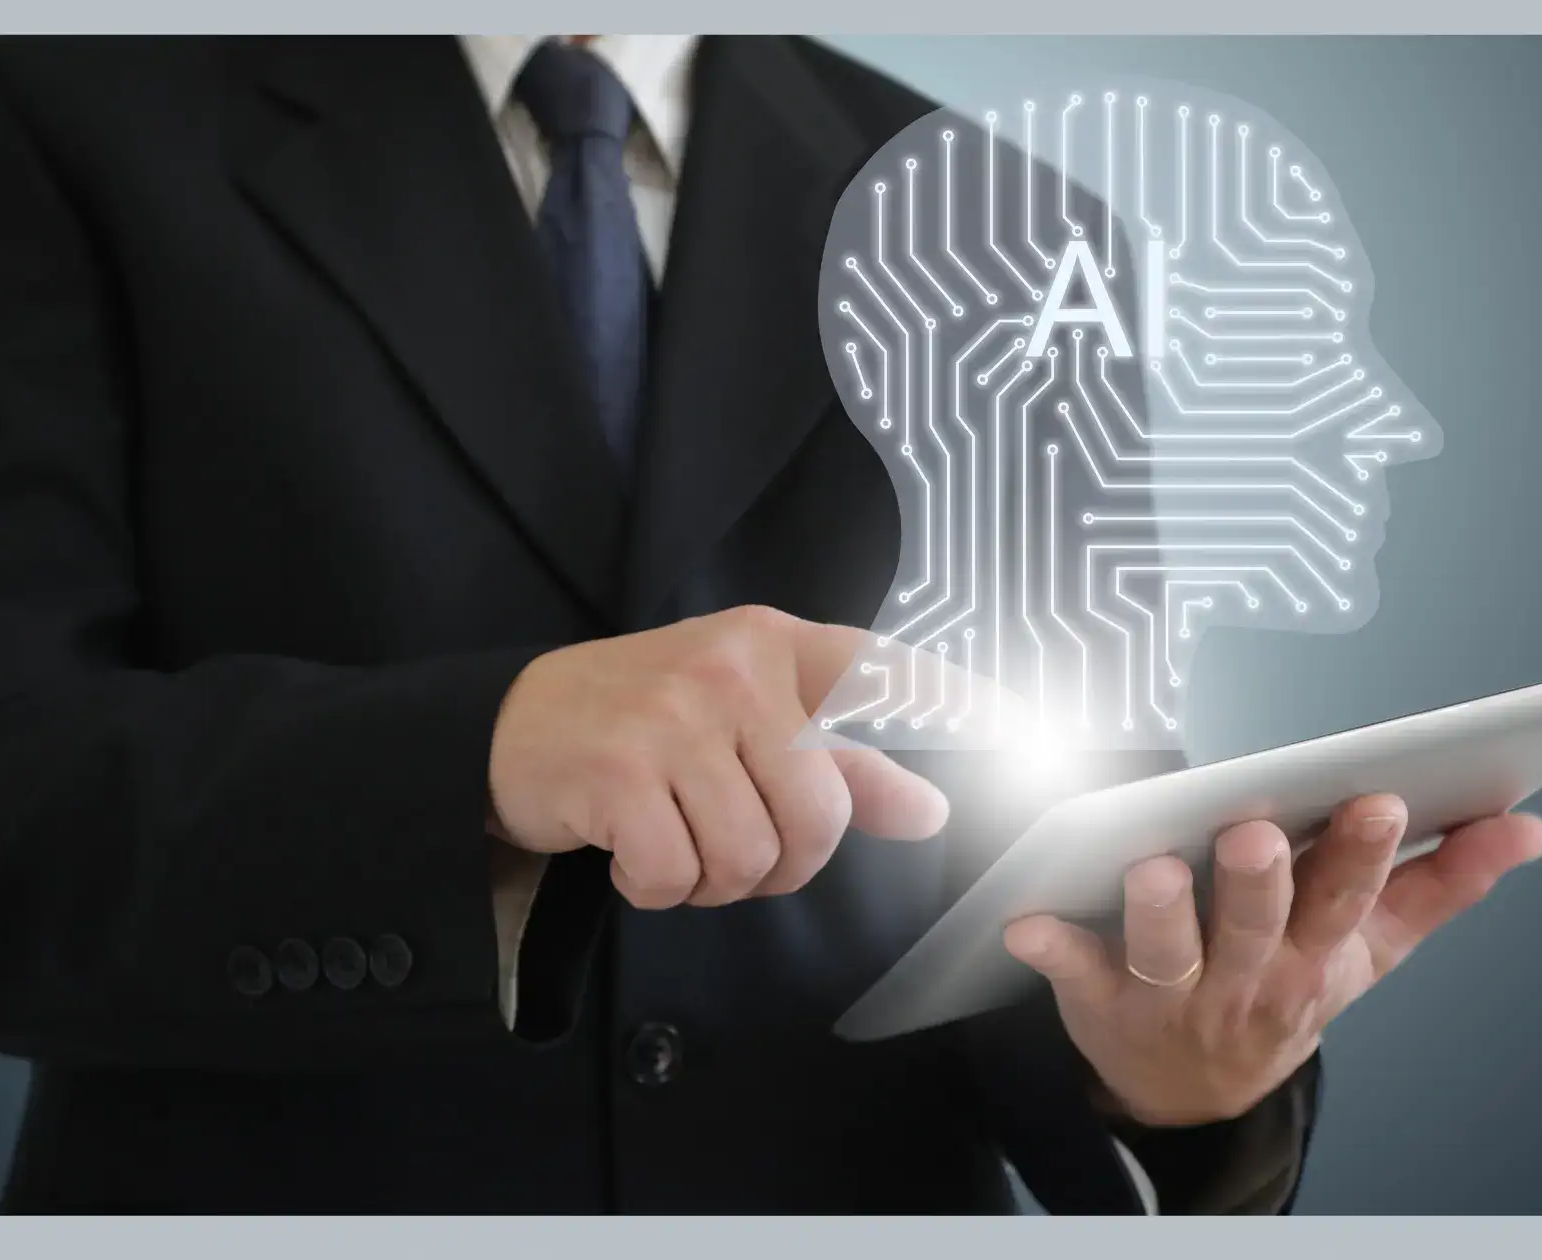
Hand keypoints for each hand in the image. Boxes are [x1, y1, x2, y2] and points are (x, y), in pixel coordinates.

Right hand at [488, 605, 951, 908]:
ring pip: (752, 857)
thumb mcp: (746, 720)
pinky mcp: (619, 773)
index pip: (884, 672)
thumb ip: (843, 762)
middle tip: (733, 844)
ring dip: (716, 879)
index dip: (959, 706)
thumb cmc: (648, 722)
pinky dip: (659, 889)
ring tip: (676, 838)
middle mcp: (733, 668)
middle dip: (784, 861)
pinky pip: (679, 878)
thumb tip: (932, 810)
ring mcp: (673, 717)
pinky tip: (634, 851)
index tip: (1028, 732)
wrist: (513, 726)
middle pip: (820, 815)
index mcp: (776, 646)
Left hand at [1003, 795, 1541, 1126]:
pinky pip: (1073, 970)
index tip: (1379, 799)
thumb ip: (1444, 884)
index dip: (1360, 855)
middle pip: (1255, 926)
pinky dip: (1051, 946)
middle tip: (1254, 829)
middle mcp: (1247, 979)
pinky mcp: (1100, 999)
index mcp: (1316, 957)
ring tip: (1152, 862)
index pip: (1346, 903)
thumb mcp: (1369, 949)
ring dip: (1159, 909)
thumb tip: (1527, 826)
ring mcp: (1173, 994)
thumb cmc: (1287, 984)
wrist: (1196, 1092)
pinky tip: (1025, 920)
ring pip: (1167, 949)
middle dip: (1259, 880)